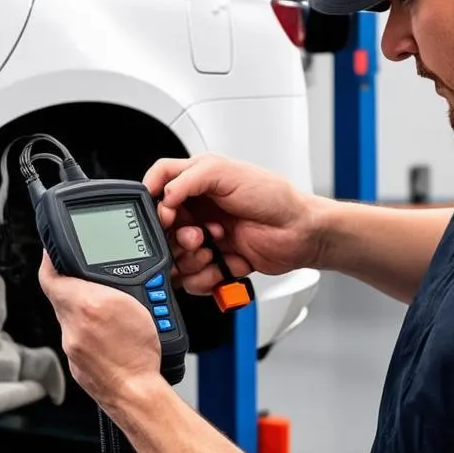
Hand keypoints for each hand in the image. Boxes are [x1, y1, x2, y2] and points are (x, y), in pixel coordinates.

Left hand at [38, 252, 163, 410]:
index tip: (53, 252)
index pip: (50, 275)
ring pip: (70, 316)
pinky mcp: (74, 362)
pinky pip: (76, 336)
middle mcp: (71, 326)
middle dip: (73, 284)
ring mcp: (71, 345)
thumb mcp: (137, 305)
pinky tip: (106, 332)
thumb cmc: (140, 355)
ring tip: (107, 310)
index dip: (49, 259)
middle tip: (89, 278)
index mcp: (85, 305)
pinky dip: (88, 330)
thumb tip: (95, 275)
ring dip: (83, 308)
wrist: (137, 394)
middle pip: (61, 294)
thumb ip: (109, 286)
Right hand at [143, 153, 323, 295]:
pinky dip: (204, 277)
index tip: (165, 214)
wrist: (300, 232)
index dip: (153, 202)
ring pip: (173, 258)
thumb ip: (190, 178)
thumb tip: (163, 196)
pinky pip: (191, 279)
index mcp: (195, 183)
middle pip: (160, 230)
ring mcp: (204, 239)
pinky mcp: (213, 264)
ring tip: (213, 250)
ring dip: (191, 259)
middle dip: (176, 238)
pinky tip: (220, 265)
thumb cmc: (273, 197)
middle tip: (197, 236)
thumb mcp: (229, 172)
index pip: (156, 186)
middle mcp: (196, 211)